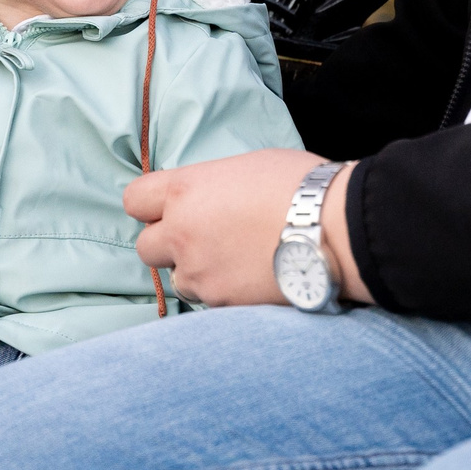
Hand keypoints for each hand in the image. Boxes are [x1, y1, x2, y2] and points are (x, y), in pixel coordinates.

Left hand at [126, 147, 373, 307]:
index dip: (150, 205)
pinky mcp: (222, 303)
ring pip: (177, 280)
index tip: (169, 208)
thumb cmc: (300, 185)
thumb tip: (210, 198)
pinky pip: (209, 301)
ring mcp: (199, 272)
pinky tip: (251, 279)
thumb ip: (212, 186)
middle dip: (168, 244)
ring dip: (195, 272)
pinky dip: (223, 293)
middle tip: (201, 238)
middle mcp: (181, 232)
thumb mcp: (247, 166)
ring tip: (233, 261)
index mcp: (184, 190)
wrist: (336, 228)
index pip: (134, 200)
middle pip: (145, 247)